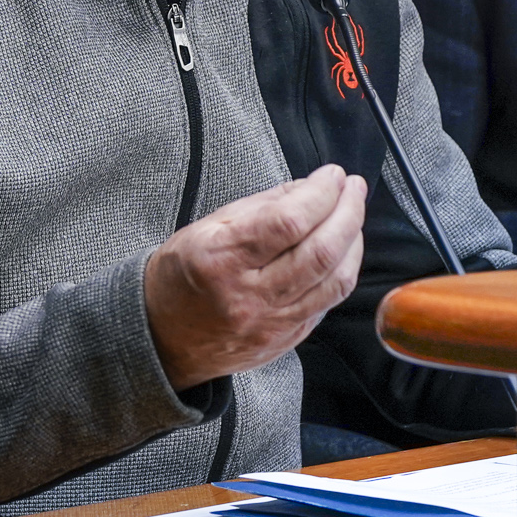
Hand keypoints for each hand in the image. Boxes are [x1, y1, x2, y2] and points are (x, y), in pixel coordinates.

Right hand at [144, 165, 367, 389]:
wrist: (163, 338)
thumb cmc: (182, 277)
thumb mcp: (208, 227)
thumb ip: (263, 206)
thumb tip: (310, 187)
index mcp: (221, 259)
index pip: (288, 221)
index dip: (321, 193)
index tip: (333, 175)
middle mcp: (249, 296)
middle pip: (320, 252)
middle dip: (348, 212)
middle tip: (354, 188)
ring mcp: (271, 324)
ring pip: (335, 281)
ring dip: (353, 241)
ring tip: (352, 216)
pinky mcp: (286, 341)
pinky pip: (328, 303)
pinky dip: (342, 271)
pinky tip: (341, 251)